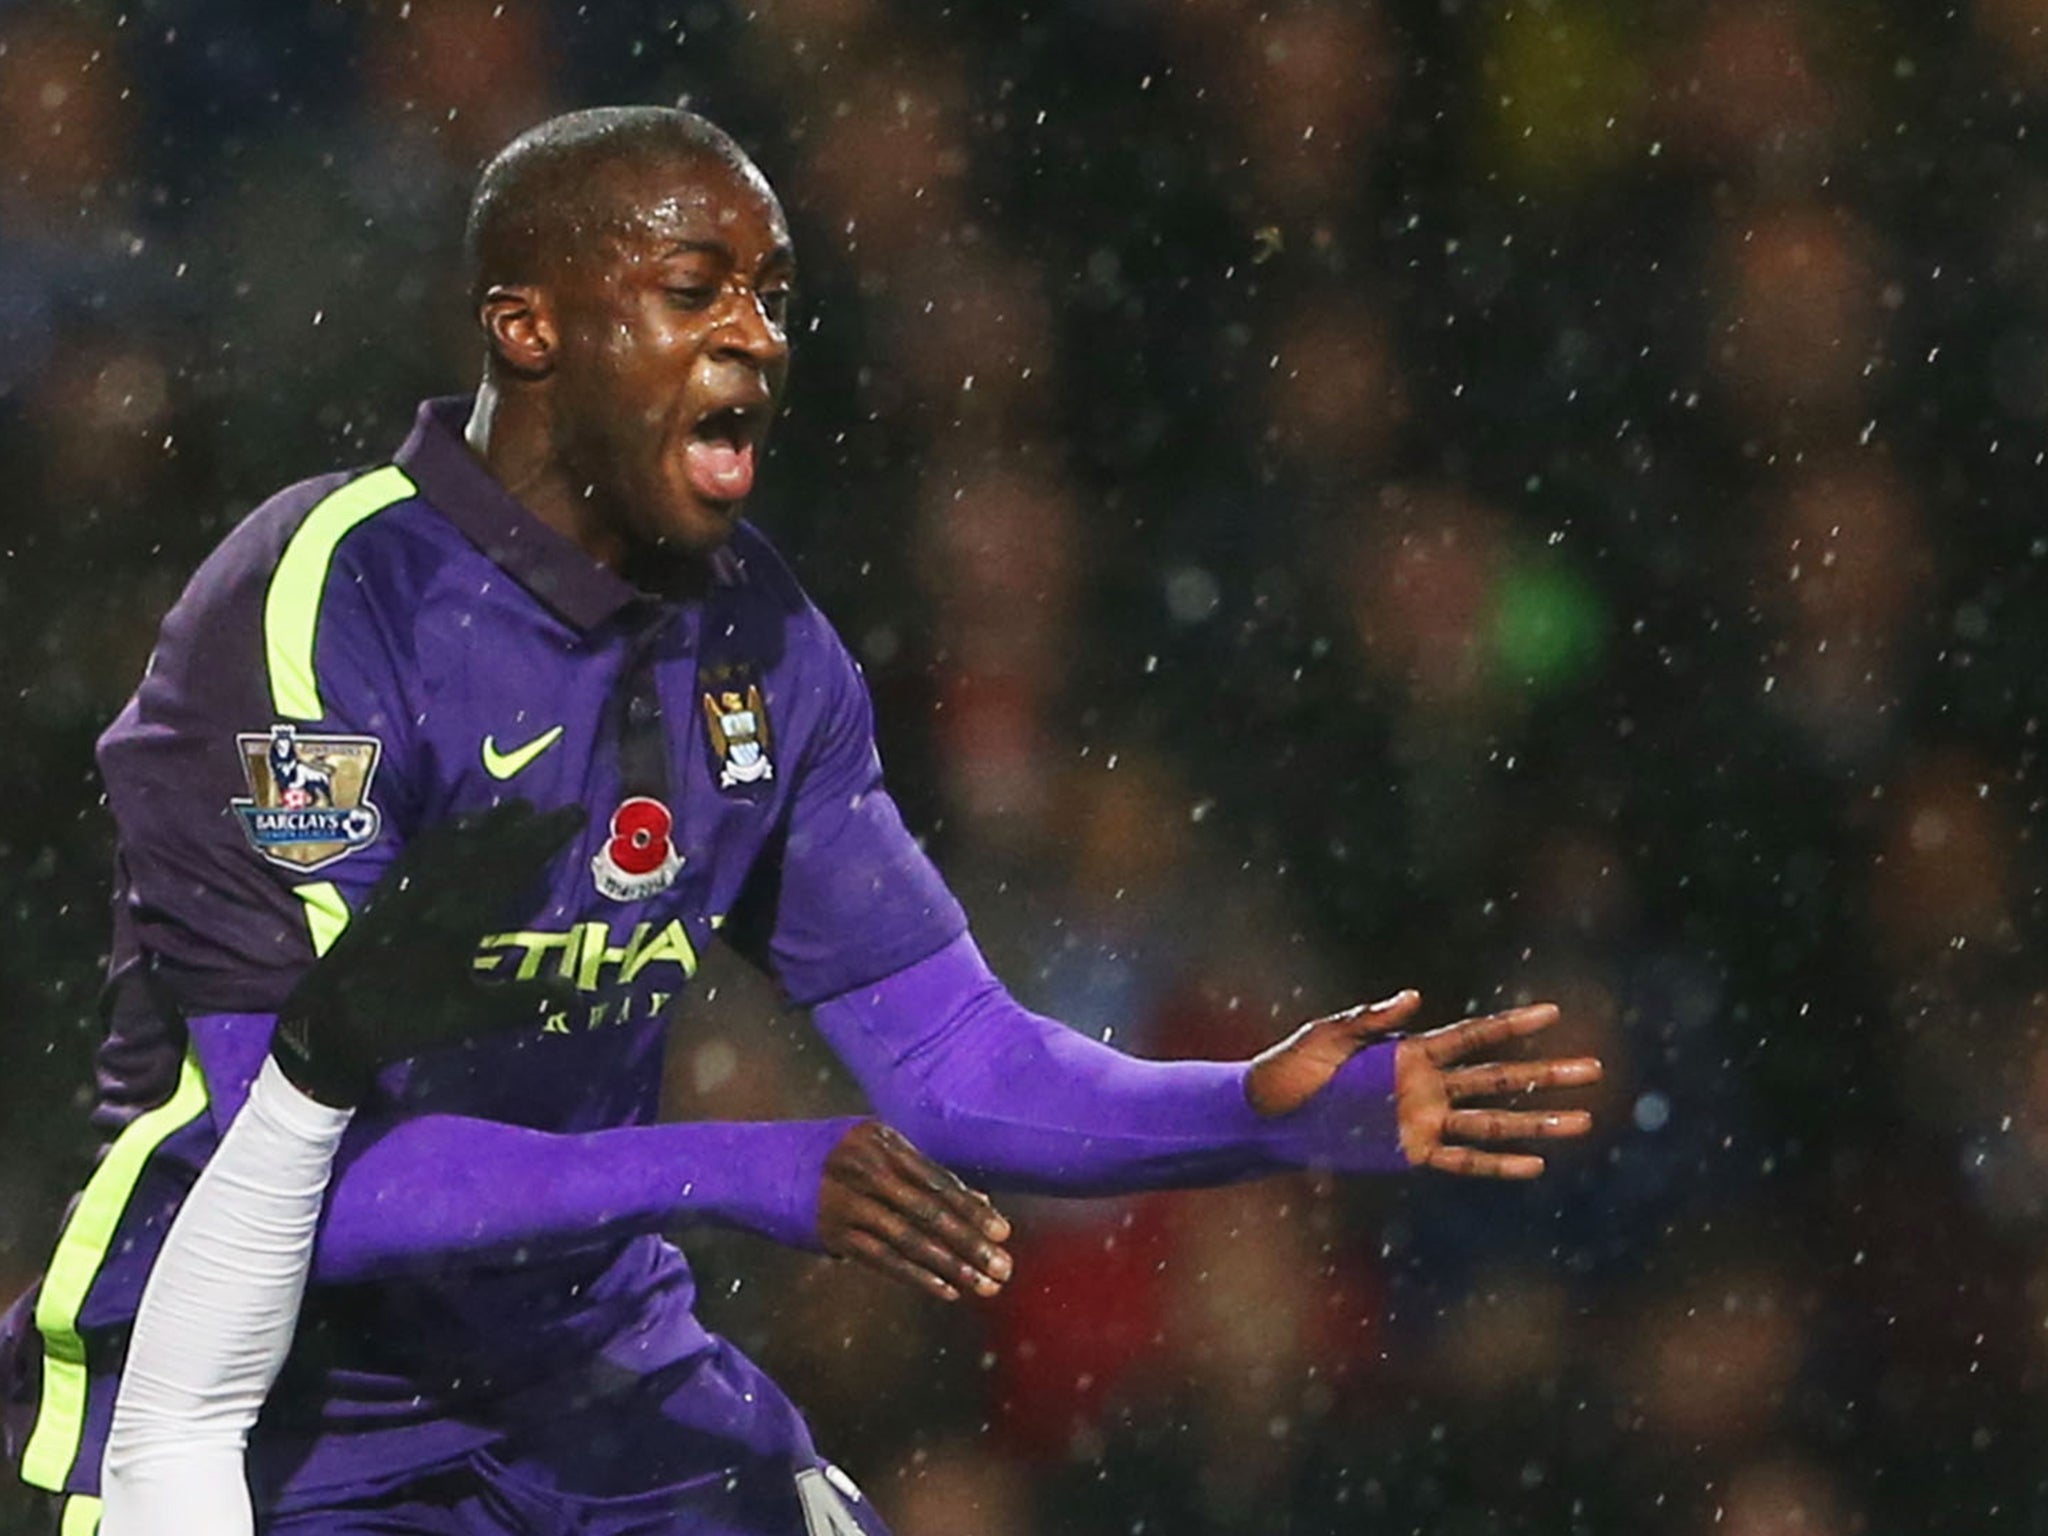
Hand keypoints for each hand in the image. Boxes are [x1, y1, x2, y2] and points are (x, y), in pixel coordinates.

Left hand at [271, 799, 584, 1105]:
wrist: (330, 1021)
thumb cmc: (403, 1022)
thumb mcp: (469, 1019)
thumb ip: (522, 1003)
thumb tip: (577, 993)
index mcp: (460, 919)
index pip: (512, 866)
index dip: (545, 839)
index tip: (574, 815)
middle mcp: (435, 893)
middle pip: (485, 847)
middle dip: (522, 825)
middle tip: (552, 808)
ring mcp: (407, 890)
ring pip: (452, 843)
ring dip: (485, 824)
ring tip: (512, 809)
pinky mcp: (385, 894)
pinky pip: (421, 851)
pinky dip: (444, 834)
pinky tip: (452, 831)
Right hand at [816, 1122, 1013, 1301]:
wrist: (765, 1168)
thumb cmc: (836, 1159)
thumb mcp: (876, 1153)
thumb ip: (923, 1175)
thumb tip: (981, 1201)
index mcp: (883, 1141)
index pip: (938, 1180)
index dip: (973, 1209)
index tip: (1004, 1233)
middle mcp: (866, 1168)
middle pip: (930, 1211)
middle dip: (971, 1242)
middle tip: (1003, 1268)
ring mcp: (848, 1201)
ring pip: (910, 1240)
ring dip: (951, 1266)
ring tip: (983, 1286)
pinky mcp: (833, 1232)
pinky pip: (883, 1259)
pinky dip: (917, 1276)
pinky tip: (946, 1291)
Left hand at [1247, 991, 1601, 1177]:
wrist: (1264, 1116)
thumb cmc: (1288, 1068)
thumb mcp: (1326, 1037)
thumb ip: (1370, 1018)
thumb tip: (1414, 996)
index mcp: (1411, 1051)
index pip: (1474, 1036)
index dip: (1514, 1024)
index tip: (1554, 1011)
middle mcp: (1427, 1086)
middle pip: (1500, 1078)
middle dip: (1547, 1073)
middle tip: (1594, 1068)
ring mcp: (1423, 1121)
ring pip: (1493, 1121)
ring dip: (1538, 1122)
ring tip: (1584, 1121)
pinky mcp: (1410, 1153)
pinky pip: (1462, 1160)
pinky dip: (1498, 1164)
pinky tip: (1535, 1165)